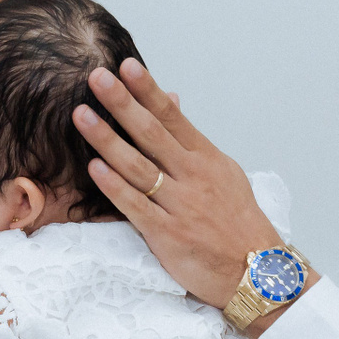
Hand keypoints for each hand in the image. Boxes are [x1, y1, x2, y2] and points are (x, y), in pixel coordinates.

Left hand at [74, 60, 304, 313]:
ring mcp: (180, 205)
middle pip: (151, 133)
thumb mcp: (223, 173)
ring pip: (138, 166)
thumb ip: (191, 140)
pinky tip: (95, 168)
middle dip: (122, 103)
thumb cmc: (237, 221)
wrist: (257, 272)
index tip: (126, 66)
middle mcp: (193, 177)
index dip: (148, 90)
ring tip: (82, 116)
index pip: (172, 117)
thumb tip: (171, 102)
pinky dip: (115, 187)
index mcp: (206, 158)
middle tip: (97, 78)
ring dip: (107, 140)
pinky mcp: (168, 235)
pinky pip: (136, 207)